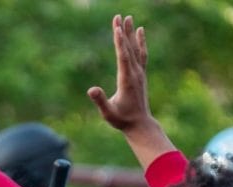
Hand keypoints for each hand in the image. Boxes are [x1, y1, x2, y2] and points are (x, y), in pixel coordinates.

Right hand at [87, 15, 152, 132]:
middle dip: (123, 32)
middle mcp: (135, 73)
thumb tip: (91, 90)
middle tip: (119, 16)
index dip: (119, 42)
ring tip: (128, 18)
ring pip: (136, 49)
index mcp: (127, 80)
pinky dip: (140, 41)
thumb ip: (100, 101)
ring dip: (131, 33)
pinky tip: (139, 31)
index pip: (123, 56)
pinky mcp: (141, 74)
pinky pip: (141, 54)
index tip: (117, 27)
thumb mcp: (108, 113)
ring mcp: (140, 73)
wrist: (140, 124)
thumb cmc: (122, 120)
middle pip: (129, 48)